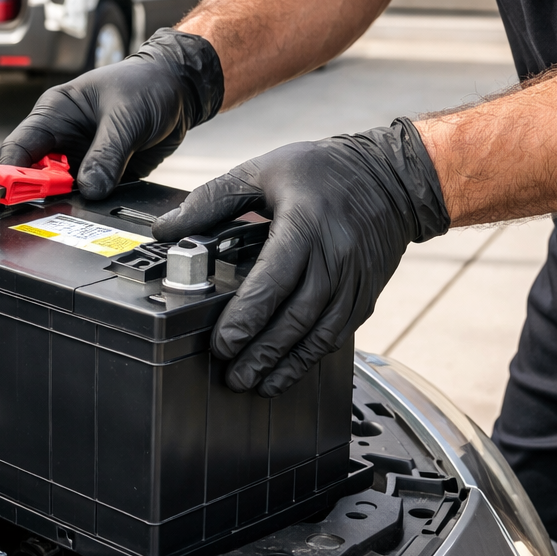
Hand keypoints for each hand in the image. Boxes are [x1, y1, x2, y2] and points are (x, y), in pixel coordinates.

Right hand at [0, 29, 223, 198]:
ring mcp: (79, 160)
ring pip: (58, 193)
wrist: (178, 89)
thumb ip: (106, 154)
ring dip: (64, 206)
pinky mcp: (100, 176)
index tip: (9, 198)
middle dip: (35, 198)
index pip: (17, 150)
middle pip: (33, 178)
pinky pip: (86, 199)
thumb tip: (90, 189)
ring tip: (73, 216)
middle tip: (45, 214)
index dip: (8, 176)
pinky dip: (88, 209)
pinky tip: (94, 214)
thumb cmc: (146, 84)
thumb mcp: (126, 116)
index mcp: (53, 115)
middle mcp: (61, 140)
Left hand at [153, 119, 449, 395]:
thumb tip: (166, 229)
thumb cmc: (321, 171)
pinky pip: (338, 334)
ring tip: (257, 384)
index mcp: (305, 223)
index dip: (247, 317)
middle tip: (233, 376)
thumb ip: (211, 201)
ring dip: (287, 364)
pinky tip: (289, 371)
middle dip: (262, 352)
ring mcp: (354, 279)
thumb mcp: (262, 171)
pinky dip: (312, 357)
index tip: (223, 343)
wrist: (390, 177)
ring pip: (319, 333)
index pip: (273, 280)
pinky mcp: (366, 294)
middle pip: (296, 316)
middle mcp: (335, 255)